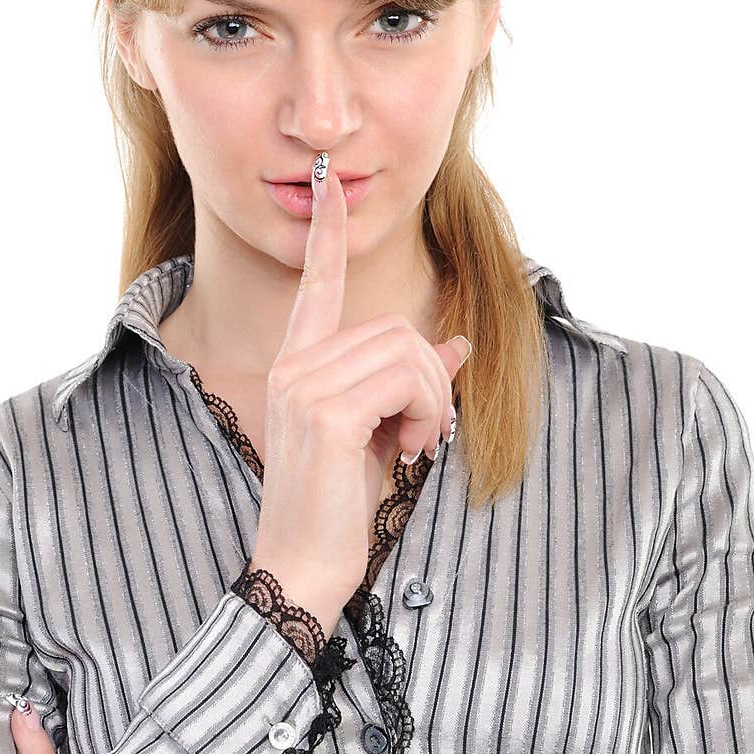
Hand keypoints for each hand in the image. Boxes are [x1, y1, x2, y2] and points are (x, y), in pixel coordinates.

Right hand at [251, 152, 470, 626]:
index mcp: (299, 365)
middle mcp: (294, 365)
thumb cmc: (337, 506)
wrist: (302, 566)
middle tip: (425, 431)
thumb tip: (458, 344)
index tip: (332, 187)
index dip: (327, 236)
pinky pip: (407, 380)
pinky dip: (427, 414)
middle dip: (431, 378)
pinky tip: (408, 452)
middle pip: (396, 327)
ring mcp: (304, 385)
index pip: (316, 286)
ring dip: (432, 401)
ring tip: (413, 445)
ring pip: (408, 351)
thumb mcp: (380, 434)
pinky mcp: (324, 412)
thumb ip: (410, 384)